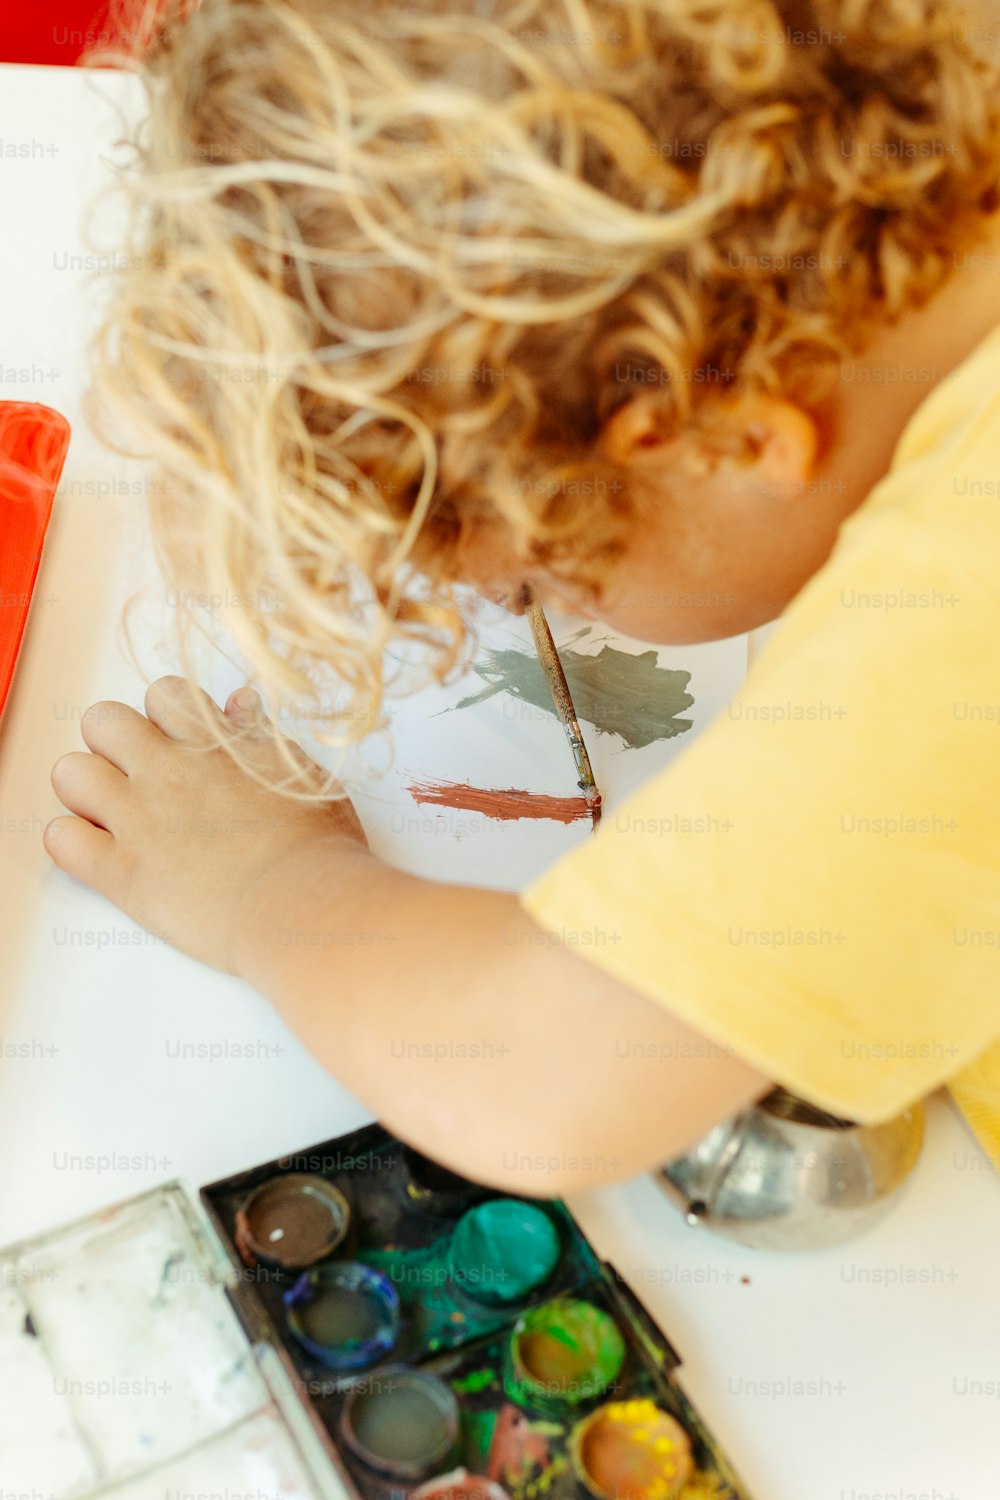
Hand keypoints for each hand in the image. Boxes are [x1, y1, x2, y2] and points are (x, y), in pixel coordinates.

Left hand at [45, 676, 366, 972]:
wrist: (300, 904)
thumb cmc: (315, 848)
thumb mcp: (300, 775)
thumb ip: (260, 737)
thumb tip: (239, 705)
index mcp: (211, 743)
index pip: (162, 694)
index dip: (167, 718)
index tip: (180, 744)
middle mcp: (167, 771)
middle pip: (102, 720)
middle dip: (115, 743)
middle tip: (139, 775)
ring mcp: (138, 819)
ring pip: (69, 772)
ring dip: (86, 789)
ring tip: (115, 813)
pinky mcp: (121, 872)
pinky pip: (61, 838)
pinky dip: (73, 843)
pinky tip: (101, 853)